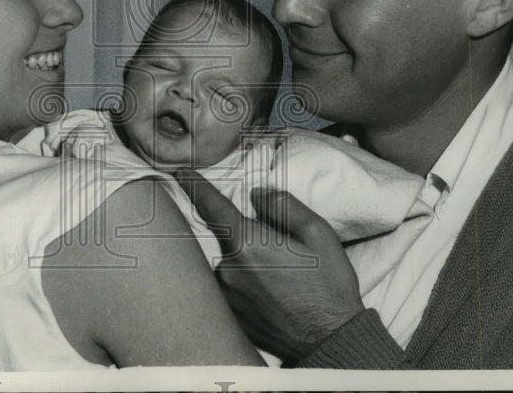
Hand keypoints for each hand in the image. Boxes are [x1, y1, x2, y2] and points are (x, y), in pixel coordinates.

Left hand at [175, 169, 364, 363]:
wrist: (332, 342)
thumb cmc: (329, 287)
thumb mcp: (318, 234)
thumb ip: (283, 206)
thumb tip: (257, 194)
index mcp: (248, 244)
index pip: (212, 206)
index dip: (194, 184)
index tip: (180, 171)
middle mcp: (228, 270)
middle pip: (226, 238)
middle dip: (249, 238)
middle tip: (283, 258)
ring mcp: (227, 296)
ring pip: (229, 264)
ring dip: (248, 263)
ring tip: (283, 282)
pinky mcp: (231, 317)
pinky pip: (230, 288)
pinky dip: (247, 284)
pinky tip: (274, 296)